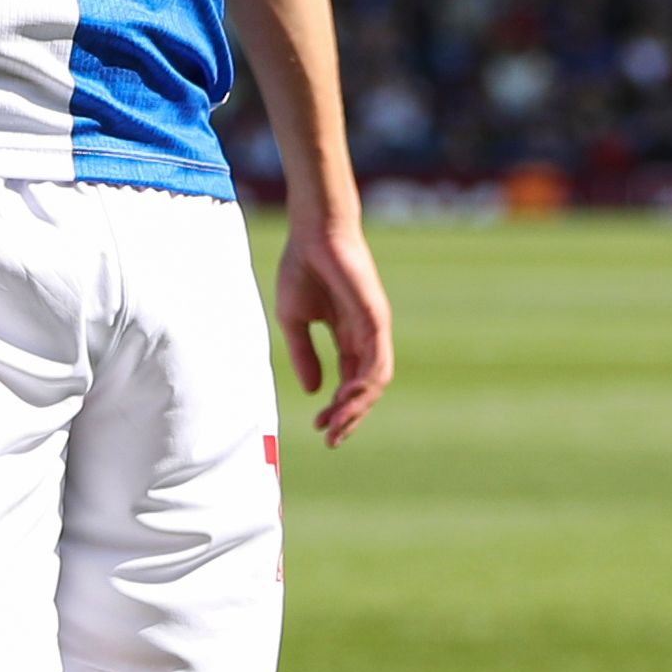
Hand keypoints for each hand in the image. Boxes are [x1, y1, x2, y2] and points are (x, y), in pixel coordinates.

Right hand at [276, 213, 395, 445]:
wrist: (312, 233)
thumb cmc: (303, 268)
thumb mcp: (295, 321)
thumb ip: (304, 355)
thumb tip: (313, 392)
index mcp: (349, 336)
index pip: (351, 382)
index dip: (337, 408)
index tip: (320, 428)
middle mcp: (366, 336)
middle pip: (366, 387)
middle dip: (350, 416)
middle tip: (332, 438)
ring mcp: (374, 328)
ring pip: (375, 380)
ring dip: (357, 406)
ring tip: (337, 425)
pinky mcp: (376, 318)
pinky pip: (376, 360)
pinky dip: (365, 384)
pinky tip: (346, 398)